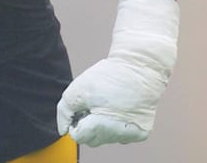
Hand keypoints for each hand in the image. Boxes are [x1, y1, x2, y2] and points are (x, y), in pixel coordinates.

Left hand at [57, 0, 178, 146]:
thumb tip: (63, 130)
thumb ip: (64, 112)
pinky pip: (121, 136)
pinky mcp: (142, 132)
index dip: (75, 120)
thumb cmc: (109, 76)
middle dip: (87, 124)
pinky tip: (120, 108)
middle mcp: (120, 134)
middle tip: (94, 104)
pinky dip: (116, 125)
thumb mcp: (77, 89)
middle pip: (91, 140)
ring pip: (106, 139)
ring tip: (108, 104)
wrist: (140, 65)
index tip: (82, 107)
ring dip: (102, 125)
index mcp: (103, 125)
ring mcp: (133, 135)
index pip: (78, 136)